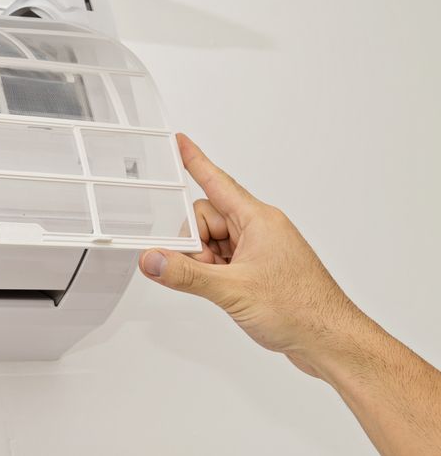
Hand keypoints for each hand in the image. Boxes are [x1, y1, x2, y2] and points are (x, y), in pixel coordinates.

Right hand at [141, 135, 440, 455]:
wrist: (330, 340)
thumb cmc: (301, 309)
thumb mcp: (231, 290)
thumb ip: (185, 274)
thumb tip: (153, 259)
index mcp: (258, 220)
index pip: (216, 181)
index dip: (194, 160)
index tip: (179, 142)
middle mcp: (260, 229)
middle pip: (206, 218)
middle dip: (195, 243)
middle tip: (201, 267)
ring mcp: (261, 249)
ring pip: (213, 241)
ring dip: (206, 262)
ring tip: (222, 287)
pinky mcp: (260, 269)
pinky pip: (224, 259)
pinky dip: (216, 273)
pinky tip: (226, 291)